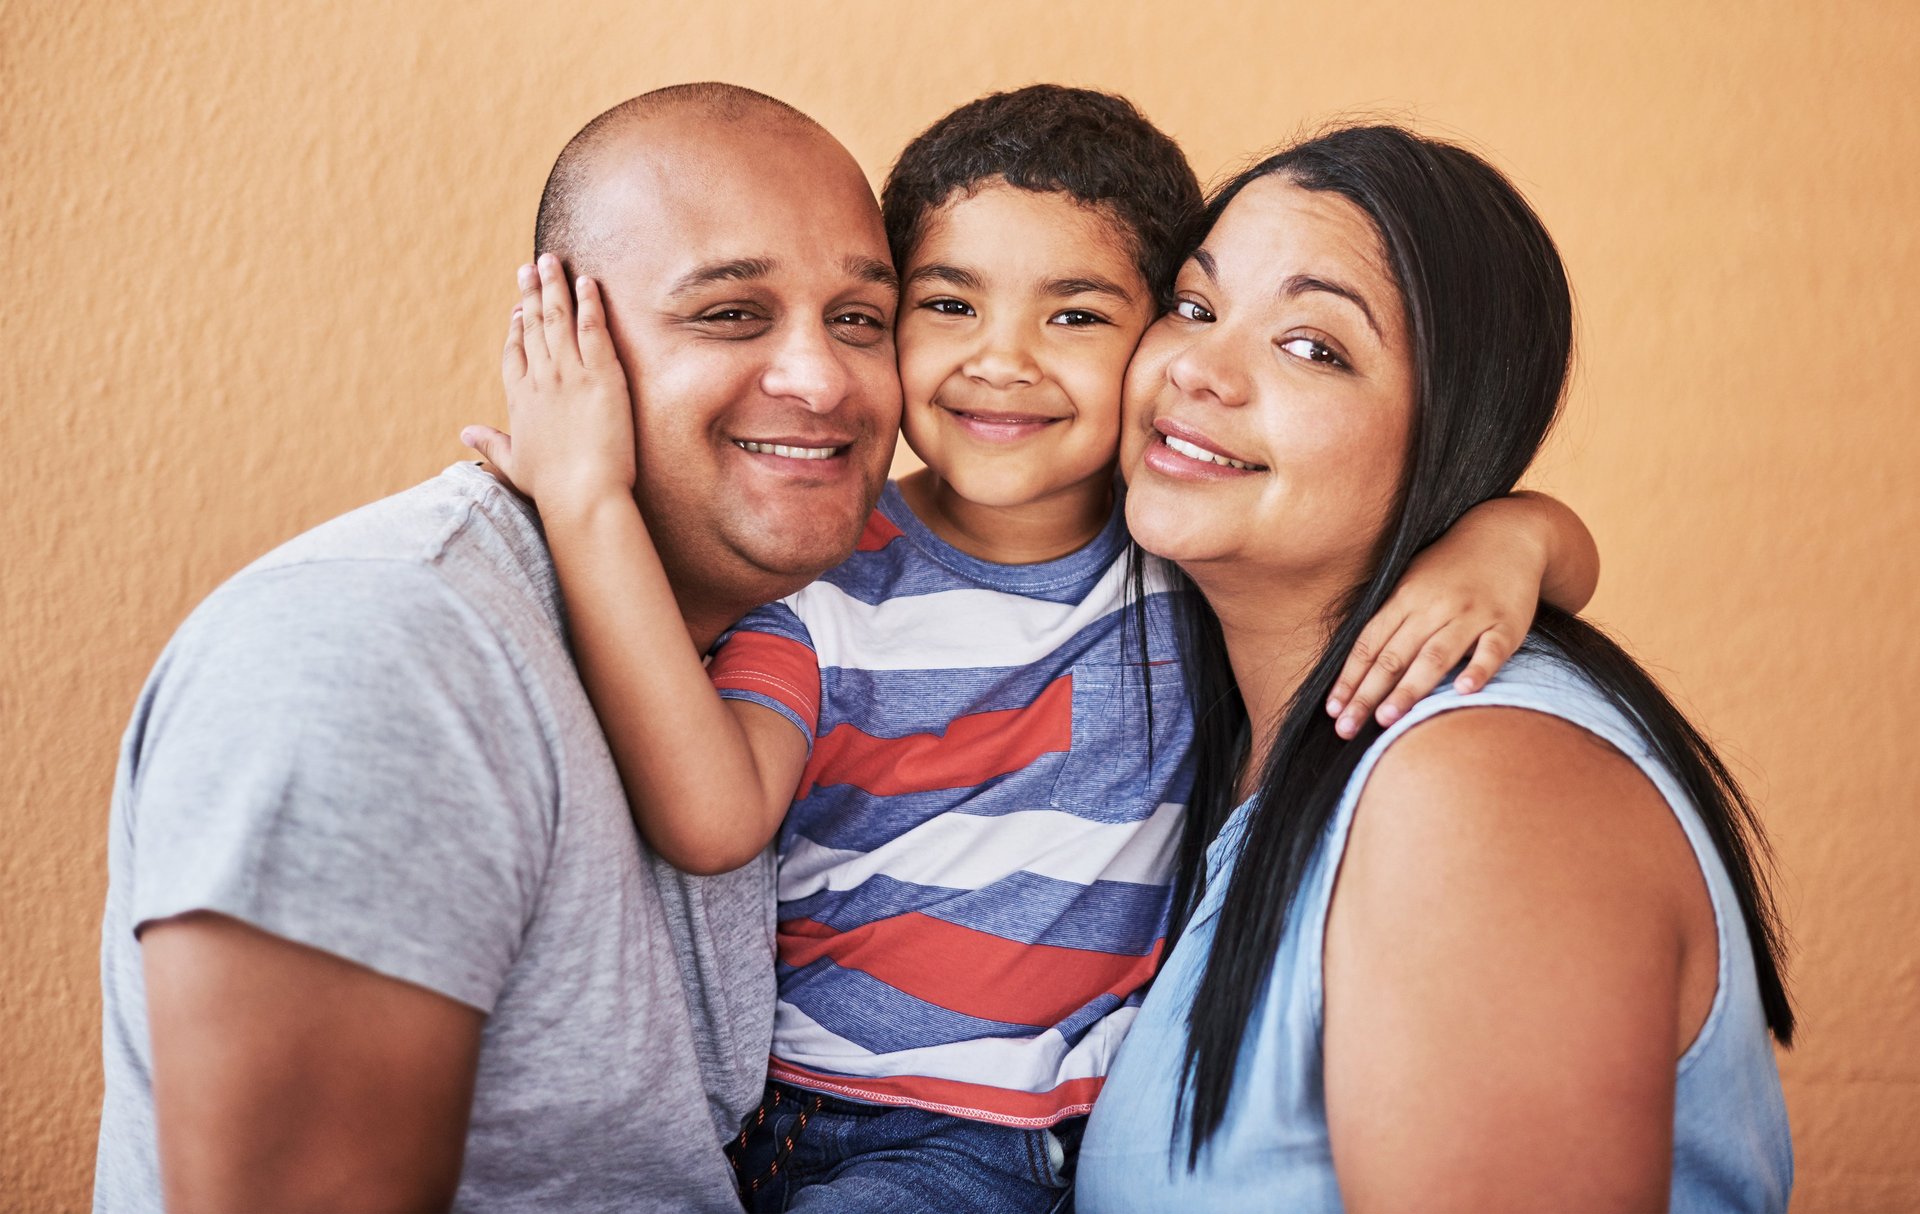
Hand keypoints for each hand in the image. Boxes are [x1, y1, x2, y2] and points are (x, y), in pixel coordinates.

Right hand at [461, 254, 635, 514]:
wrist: (581, 494)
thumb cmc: (551, 487)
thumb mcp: (512, 463)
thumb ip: (490, 443)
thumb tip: (465, 434)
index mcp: (519, 399)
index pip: (514, 353)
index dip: (516, 329)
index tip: (518, 310)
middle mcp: (540, 379)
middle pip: (533, 326)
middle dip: (532, 293)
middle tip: (530, 266)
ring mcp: (569, 373)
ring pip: (559, 318)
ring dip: (555, 286)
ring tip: (552, 259)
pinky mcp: (601, 374)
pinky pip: (592, 328)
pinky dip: (589, 303)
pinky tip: (586, 282)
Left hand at [1327, 498, 1550, 737]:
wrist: (1506, 532)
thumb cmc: (1451, 566)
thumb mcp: (1412, 581)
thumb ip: (1389, 618)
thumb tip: (1358, 662)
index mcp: (1405, 598)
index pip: (1369, 644)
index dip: (1350, 678)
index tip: (1333, 710)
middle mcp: (1434, 606)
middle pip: (1394, 656)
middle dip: (1368, 694)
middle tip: (1347, 728)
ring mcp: (1471, 614)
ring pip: (1435, 656)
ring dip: (1409, 689)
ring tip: (1387, 719)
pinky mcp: (1507, 623)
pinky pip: (1491, 650)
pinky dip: (1478, 670)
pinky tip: (1462, 691)